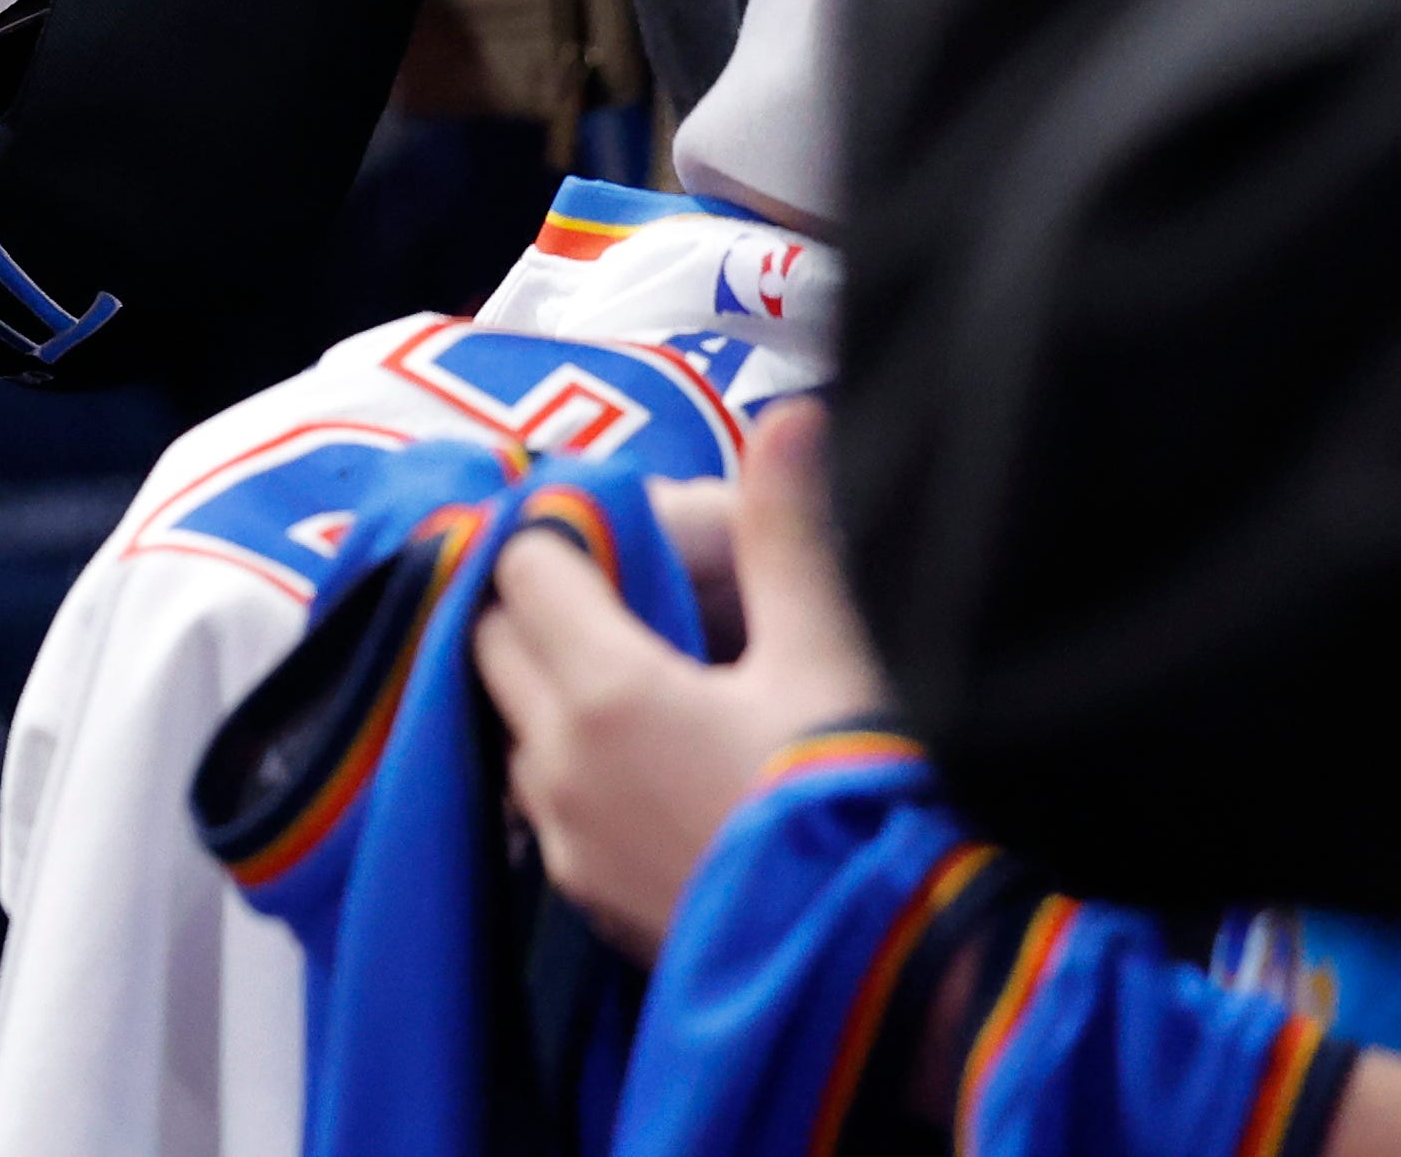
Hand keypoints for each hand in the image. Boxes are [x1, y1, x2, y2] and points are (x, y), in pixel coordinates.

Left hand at [475, 406, 883, 960]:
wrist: (901, 983)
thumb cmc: (869, 810)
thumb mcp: (835, 657)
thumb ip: (791, 533)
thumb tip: (793, 417)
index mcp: (605, 691)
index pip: (527, 565)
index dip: (570, 534)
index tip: (626, 534)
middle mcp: (557, 764)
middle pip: (498, 640)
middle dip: (547, 603)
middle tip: (637, 598)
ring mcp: (563, 843)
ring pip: (516, 724)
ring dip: (557, 688)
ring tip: (656, 679)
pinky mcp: (587, 902)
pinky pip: (545, 804)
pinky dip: (575, 765)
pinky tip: (659, 764)